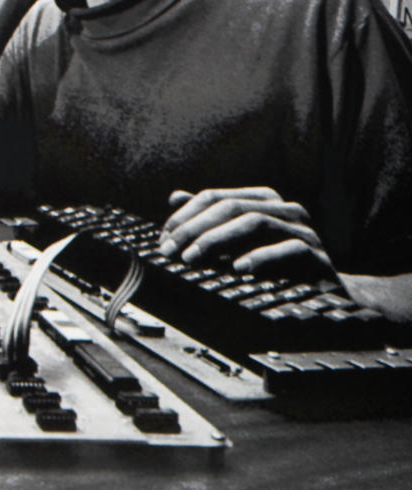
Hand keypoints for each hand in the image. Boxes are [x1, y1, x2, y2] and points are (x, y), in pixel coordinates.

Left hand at [158, 187, 339, 283]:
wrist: (326, 292)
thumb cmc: (275, 263)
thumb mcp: (238, 240)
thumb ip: (210, 219)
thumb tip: (175, 197)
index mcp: (263, 199)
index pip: (214, 197)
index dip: (185, 217)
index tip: (163, 239)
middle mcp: (284, 208)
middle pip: (231, 207)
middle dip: (195, 229)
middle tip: (171, 251)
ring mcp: (303, 230)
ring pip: (255, 222)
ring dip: (218, 240)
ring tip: (193, 258)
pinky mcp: (317, 255)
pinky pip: (288, 249)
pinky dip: (260, 257)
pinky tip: (237, 269)